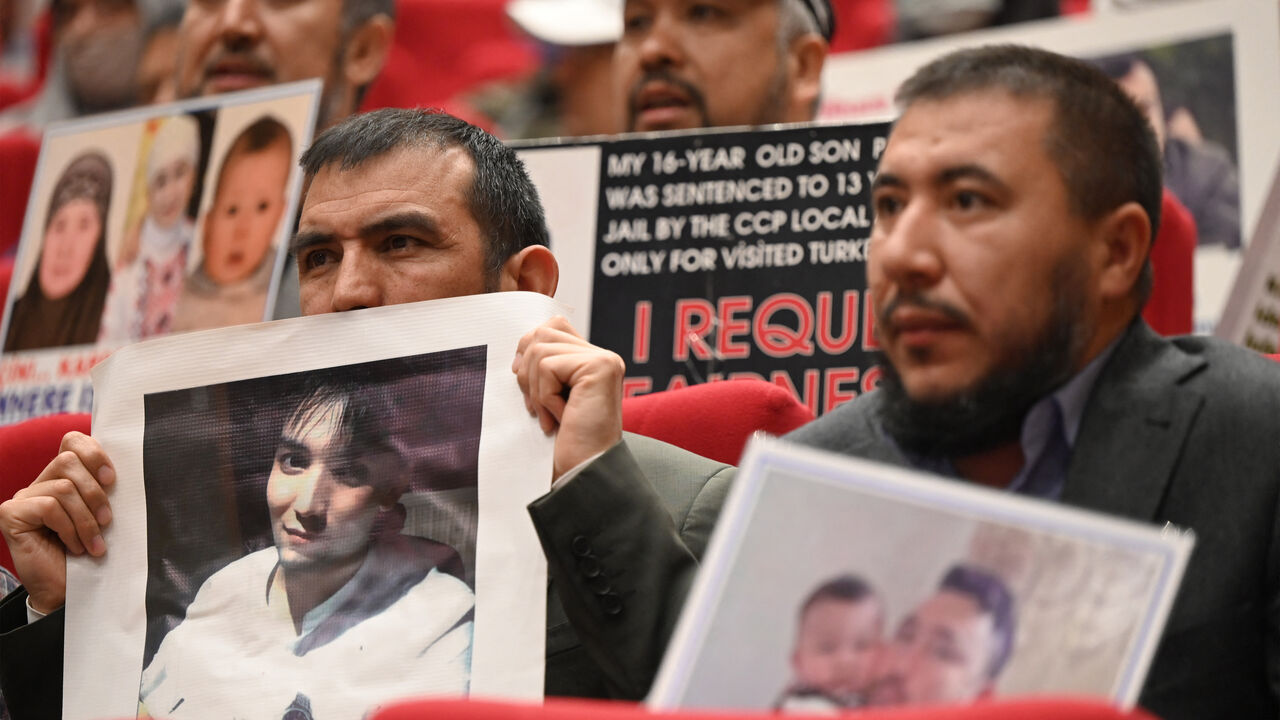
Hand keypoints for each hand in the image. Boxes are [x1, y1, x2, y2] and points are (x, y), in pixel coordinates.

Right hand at [0, 432, 114, 613]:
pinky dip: (69, 528)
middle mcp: (40, 482)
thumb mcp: (104, 514)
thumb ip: (106, 489)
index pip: (73, 441)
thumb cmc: (91, 552)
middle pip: (68, 460)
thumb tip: (133, 466)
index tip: (112, 479)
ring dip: (86, 519)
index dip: (94, 453)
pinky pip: (49, 507)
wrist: (69, 591)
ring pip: (63, 487)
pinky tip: (75, 547)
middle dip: (95, 492)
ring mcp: (23, 497)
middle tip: (108, 521)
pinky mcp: (11, 514)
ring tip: (94, 543)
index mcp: (63, 477)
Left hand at [513, 316, 624, 480]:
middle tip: (537, 406)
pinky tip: (560, 418)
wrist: (585, 472)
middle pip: (543, 333)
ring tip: (550, 415)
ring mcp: (605, 360)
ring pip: (541, 349)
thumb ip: (541, 367)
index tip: (528, 388)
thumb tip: (520, 347)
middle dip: (527, 372)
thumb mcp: (547, 396)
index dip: (529, 351)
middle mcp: (603, 357)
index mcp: (592, 361)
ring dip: (535, 388)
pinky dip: (544, 397)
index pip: (552, 327)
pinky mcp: (600, 367)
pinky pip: (548, 366)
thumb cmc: (566, 442)